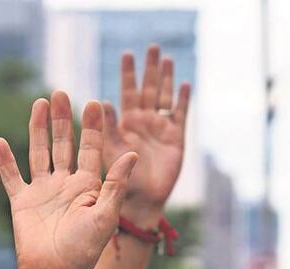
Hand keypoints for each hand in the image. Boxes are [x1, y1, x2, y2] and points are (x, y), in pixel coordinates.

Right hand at [0, 90, 137, 268]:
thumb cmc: (86, 249)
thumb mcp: (107, 214)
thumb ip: (116, 183)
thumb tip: (133, 153)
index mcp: (90, 187)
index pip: (91, 149)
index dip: (92, 127)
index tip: (95, 102)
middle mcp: (66, 185)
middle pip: (64, 145)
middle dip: (63, 120)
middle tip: (62, 93)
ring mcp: (43, 191)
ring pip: (40, 152)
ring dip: (39, 129)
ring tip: (40, 104)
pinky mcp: (22, 201)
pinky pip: (11, 176)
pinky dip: (5, 161)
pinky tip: (0, 141)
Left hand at [102, 45, 190, 222]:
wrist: (142, 200)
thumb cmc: (120, 179)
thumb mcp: (111, 152)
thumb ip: (109, 128)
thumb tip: (104, 103)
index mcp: (126, 123)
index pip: (127, 92)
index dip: (128, 74)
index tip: (127, 54)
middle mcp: (143, 123)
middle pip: (148, 90)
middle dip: (150, 69)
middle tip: (152, 48)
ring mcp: (160, 129)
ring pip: (164, 98)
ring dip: (166, 79)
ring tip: (167, 59)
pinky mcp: (176, 139)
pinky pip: (180, 115)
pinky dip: (183, 101)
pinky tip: (184, 85)